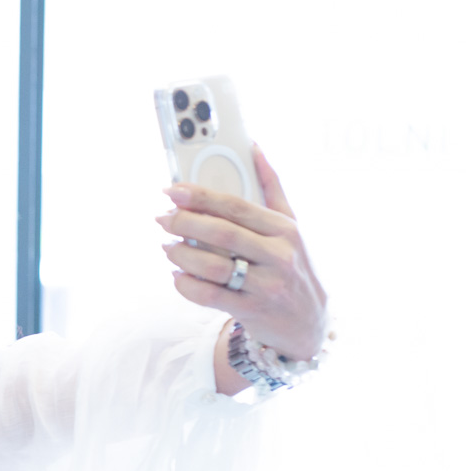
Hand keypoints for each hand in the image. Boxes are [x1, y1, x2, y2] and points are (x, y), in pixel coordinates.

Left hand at [156, 145, 326, 360]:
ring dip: (181, 255)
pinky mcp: (253, 311)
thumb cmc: (294, 265)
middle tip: (162, 218)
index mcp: (285, 230)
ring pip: (212, 266)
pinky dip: (186, 284)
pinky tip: (178, 275)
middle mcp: (279, 256)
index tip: (172, 190)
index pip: (236, 207)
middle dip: (184, 223)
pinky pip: (209, 295)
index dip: (200, 197)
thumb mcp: (292, 226)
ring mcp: (267, 286)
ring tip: (167, 247)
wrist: (309, 322)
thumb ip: (272, 188)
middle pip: (221, 233)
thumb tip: (254, 147)